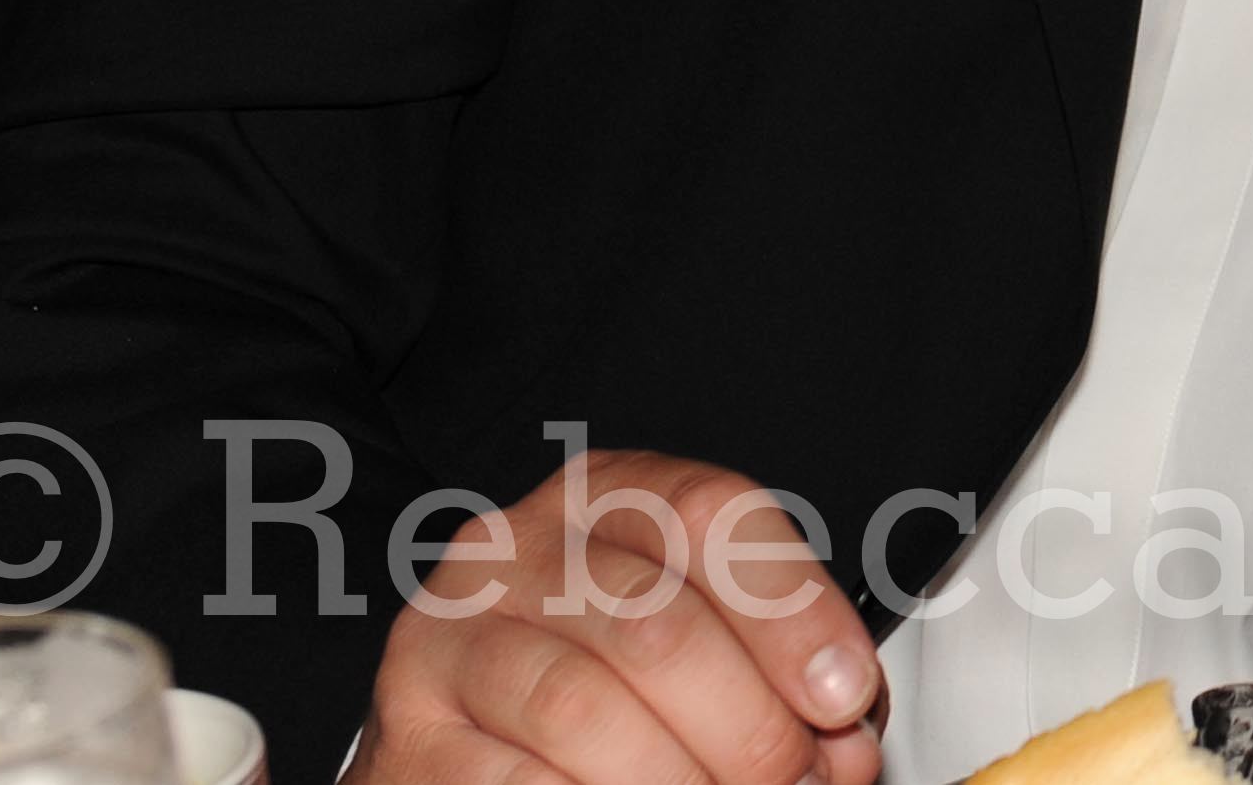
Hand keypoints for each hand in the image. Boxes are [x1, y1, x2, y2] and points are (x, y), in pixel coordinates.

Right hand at [357, 452, 884, 784]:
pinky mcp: (407, 739)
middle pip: (655, 623)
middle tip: (790, 778)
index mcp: (606, 496)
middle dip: (748, 725)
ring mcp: (447, 640)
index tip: (845, 697)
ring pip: (582, 709)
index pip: (711, 514)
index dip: (792, 610)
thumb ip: (782, 677)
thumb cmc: (619, 682)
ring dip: (677, 782)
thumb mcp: (709, 642)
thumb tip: (843, 744)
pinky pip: (514, 783)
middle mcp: (514, 549)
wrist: (476, 743)